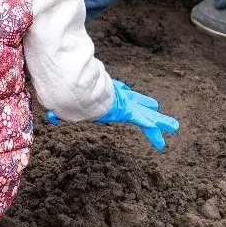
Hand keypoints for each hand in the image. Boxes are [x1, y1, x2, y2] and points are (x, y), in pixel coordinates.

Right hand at [44, 78, 178, 151]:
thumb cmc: (72, 93)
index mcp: (105, 92)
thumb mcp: (67, 104)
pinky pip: (143, 122)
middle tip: (154, 104)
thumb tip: (51, 116)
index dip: (125, 94)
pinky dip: (153, 130)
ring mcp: (124, 103)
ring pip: (145, 113)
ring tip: (174, 126)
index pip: (117, 93)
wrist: (78, 89)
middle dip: (144, 103)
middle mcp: (117, 95)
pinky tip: (164, 137)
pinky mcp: (127, 111)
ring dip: (160, 121)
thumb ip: (60, 111)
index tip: (129, 93)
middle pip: (134, 100)